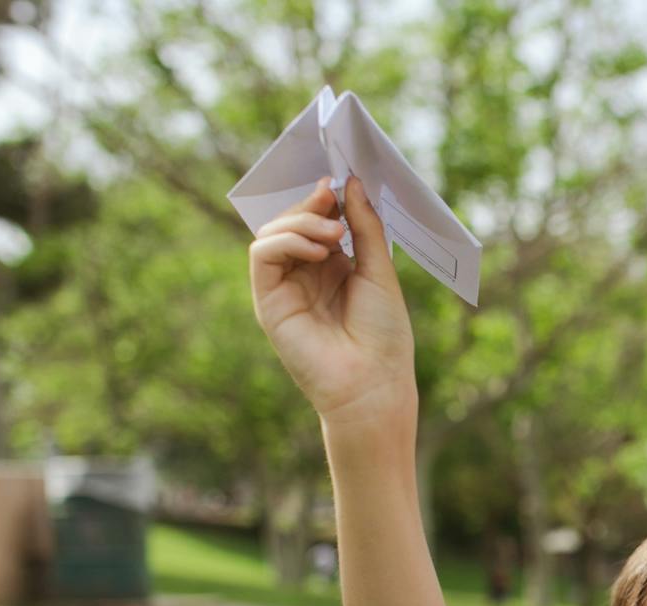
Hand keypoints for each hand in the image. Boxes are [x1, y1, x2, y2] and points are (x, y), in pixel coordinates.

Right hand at [249, 178, 415, 427]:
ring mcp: (286, 287)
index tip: (341, 180)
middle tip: (333, 196)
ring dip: (301, 220)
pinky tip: (317, 251)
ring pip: (273, 232)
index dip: (326, 197)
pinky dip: (286, 241)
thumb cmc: (384, 335)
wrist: (374, 384)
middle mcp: (307, 273)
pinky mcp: (268, 301)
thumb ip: (364, 227)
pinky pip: (262, 255)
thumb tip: (349, 182)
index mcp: (335, 266)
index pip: (319, 219)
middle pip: (293, 220)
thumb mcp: (379, 271)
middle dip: (312, 203)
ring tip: (334, 234)